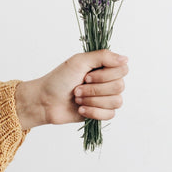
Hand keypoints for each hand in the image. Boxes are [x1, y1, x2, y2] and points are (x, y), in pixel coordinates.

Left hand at [14, 50, 128, 129]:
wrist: (45, 101)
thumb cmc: (59, 79)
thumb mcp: (79, 61)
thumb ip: (103, 57)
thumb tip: (125, 58)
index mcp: (104, 66)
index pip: (122, 69)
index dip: (106, 75)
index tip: (86, 76)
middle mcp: (107, 81)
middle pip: (119, 86)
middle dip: (95, 89)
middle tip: (77, 88)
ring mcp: (105, 97)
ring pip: (116, 101)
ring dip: (93, 101)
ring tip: (77, 99)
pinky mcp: (101, 112)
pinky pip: (110, 114)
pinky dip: (93, 112)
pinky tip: (81, 109)